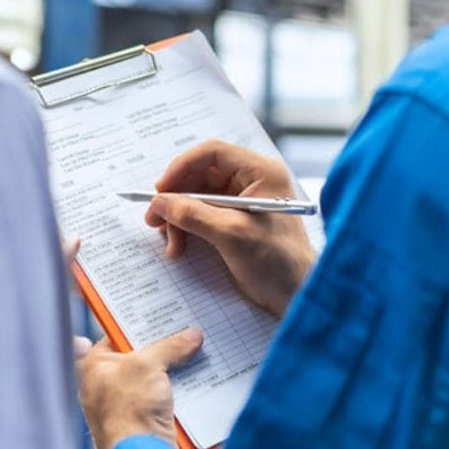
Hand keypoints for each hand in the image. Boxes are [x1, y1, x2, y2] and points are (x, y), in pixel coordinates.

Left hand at [77, 328, 203, 448]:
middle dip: (161, 346)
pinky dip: (180, 388)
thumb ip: (168, 346)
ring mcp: (127, 404)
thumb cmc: (127, 413)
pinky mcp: (147, 419)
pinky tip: (196, 376)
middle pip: (139, 355)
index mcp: (94, 366)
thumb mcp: (147, 364)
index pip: (115, 334)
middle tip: (181, 330)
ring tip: (193, 349)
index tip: (157, 313)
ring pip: (156, 376)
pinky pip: (166, 396)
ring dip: (174, 367)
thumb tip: (189, 337)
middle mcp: (107, 384)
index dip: (136, 323)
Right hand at [145, 140, 314, 316]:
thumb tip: (159, 202)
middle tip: (154, 218)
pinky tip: (179, 247)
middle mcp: (251, 181)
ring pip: (197, 196)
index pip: (213, 154)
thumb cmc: (277, 262)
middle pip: (201, 175)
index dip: (182, 167)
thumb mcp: (231, 235)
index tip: (161, 189)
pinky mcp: (234, 220)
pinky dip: (187, 228)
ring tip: (169, 241)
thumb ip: (192, 214)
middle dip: (176, 198)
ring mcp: (242, 201)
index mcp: (260, 172)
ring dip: (178, 217)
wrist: (294, 294)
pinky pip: (201, 214)